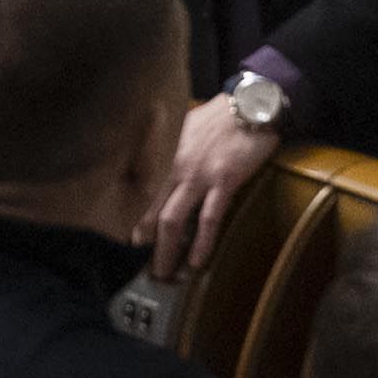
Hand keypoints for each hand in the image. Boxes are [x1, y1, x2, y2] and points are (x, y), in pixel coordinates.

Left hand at [143, 97, 280, 278]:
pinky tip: (197, 261)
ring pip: (173, 220)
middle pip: (149, 211)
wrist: (251, 105)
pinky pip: (209, 219)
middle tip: (140, 265)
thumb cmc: (219, 116)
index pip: (138, 191)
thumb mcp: (183, 126)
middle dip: (143, 242)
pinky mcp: (224, 181)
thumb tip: (155, 163)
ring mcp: (198, 176)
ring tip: (164, 273)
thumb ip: (168, 147)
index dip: (130, 217)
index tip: (126, 239)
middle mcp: (174, 167)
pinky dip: (201, 243)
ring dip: (166, 251)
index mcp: (164, 154)